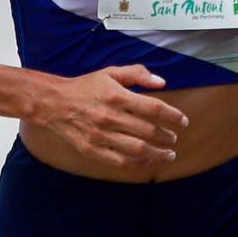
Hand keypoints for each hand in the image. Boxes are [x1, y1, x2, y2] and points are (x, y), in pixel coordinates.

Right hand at [32, 65, 189, 168]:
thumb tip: (162, 82)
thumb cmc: (86, 86)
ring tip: (168, 154)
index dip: (173, 116)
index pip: (154, 108)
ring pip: (138, 150)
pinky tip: (148, 160)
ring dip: (158, 154)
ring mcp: (101, 135)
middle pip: (148, 131)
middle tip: (174, 138)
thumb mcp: (110, 73)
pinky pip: (120, 161)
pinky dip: (138, 163)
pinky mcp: (92, 150)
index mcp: (116, 95)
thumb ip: (137, 74)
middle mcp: (109, 116)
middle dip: (167, 136)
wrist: (53, 103)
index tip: (183, 121)